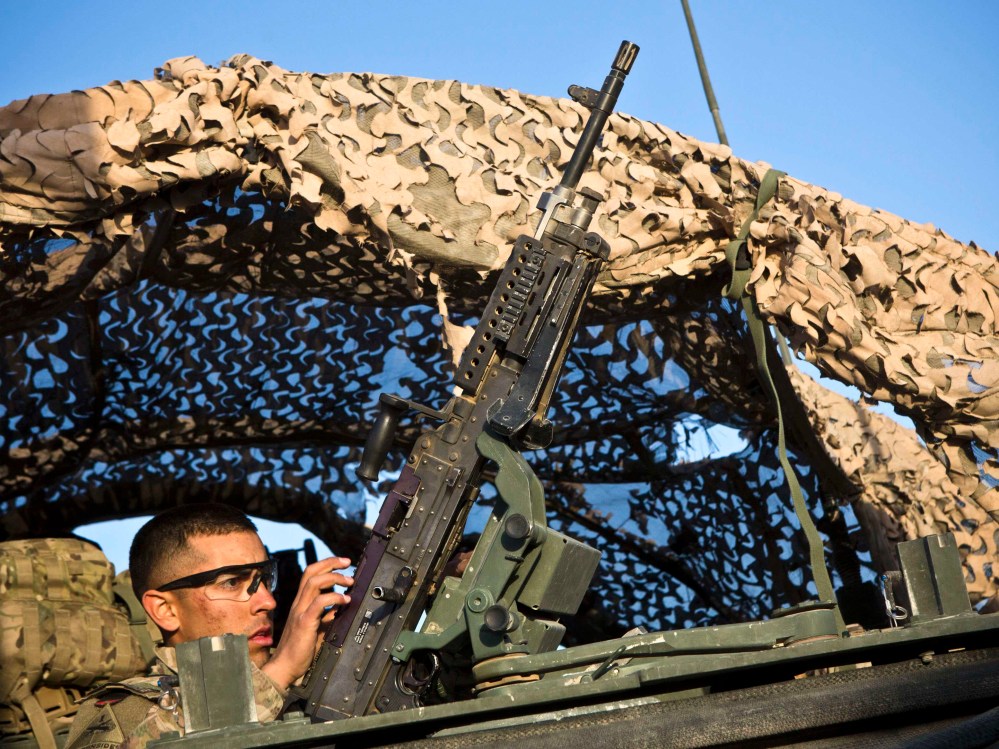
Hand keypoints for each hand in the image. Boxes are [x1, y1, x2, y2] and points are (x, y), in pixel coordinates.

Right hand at [261, 556, 352, 690]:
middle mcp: (298, 604)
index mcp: (301, 603)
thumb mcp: (318, 627)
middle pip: (311, 572)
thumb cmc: (300, 650)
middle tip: (348, 562)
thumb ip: (328, 615)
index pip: (310, 575)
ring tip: (350, 580)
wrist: (285, 667)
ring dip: (334, 577)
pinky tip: (345, 600)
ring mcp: (300, 612)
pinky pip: (319, 603)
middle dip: (330, 563)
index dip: (326, 565)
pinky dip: (334, 597)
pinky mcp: (304, 622)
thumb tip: (342, 604)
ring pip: (313, 583)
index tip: (343, 563)